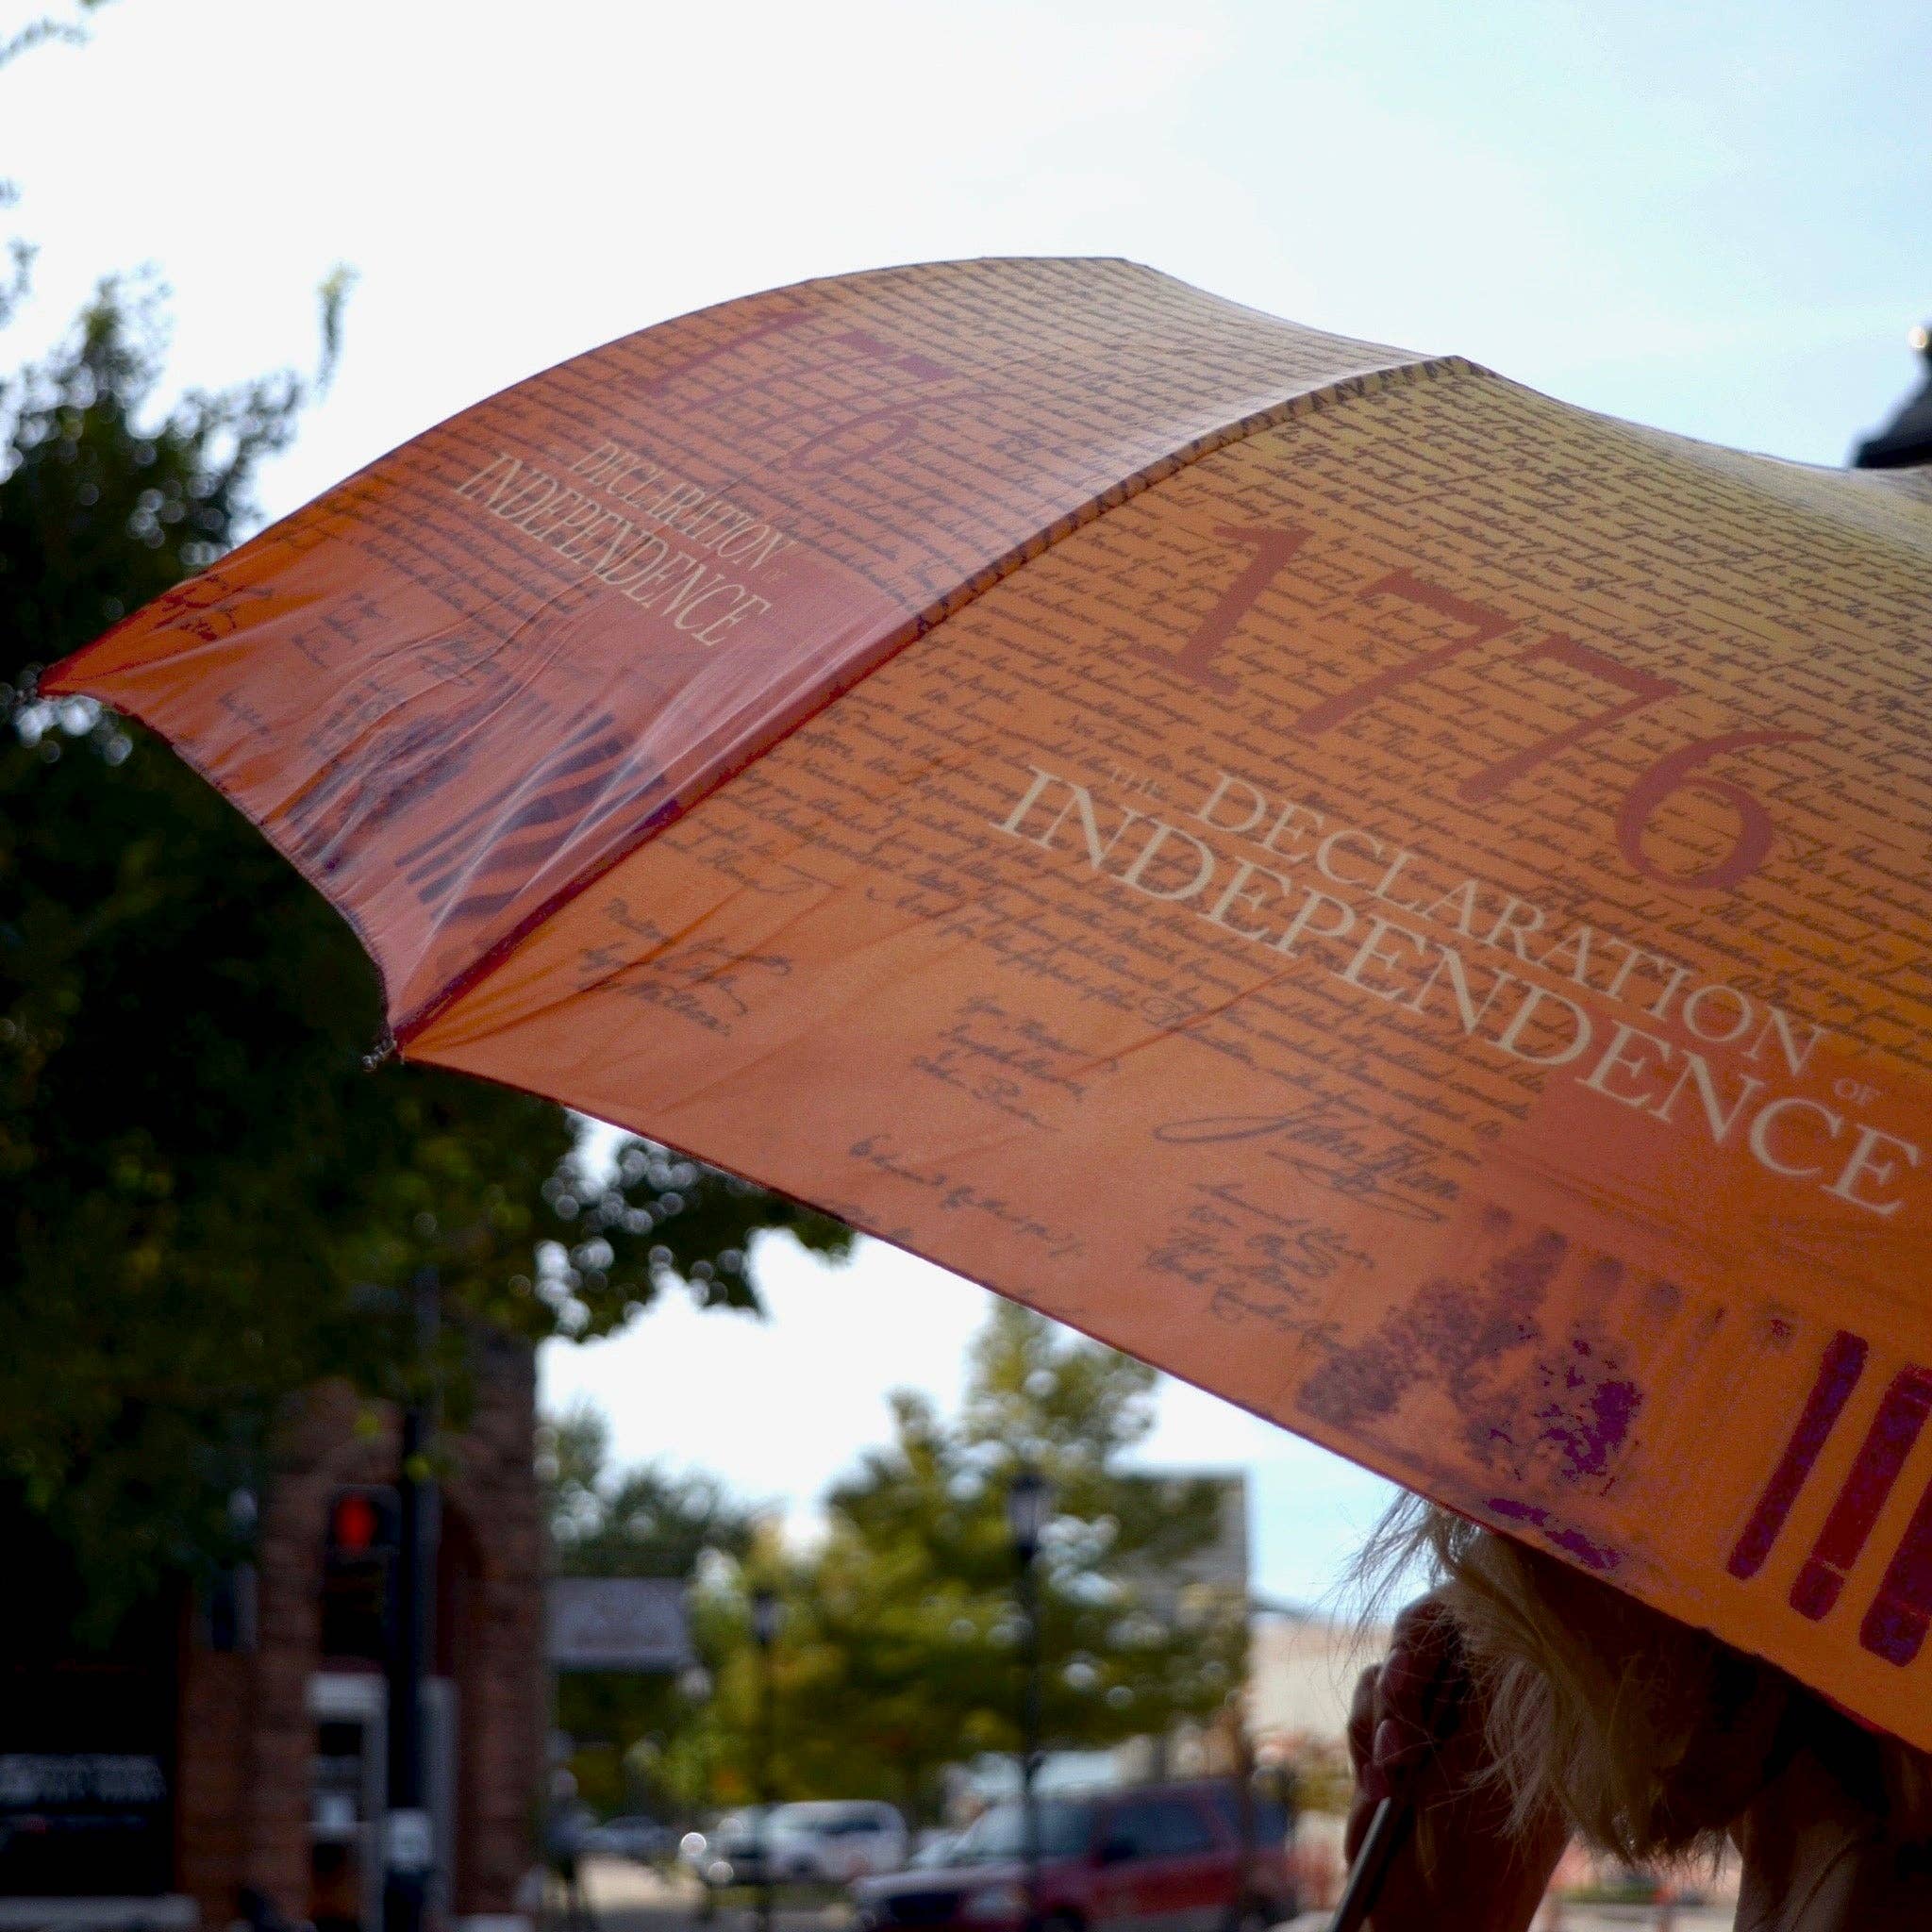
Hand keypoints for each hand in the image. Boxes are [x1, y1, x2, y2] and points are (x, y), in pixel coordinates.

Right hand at [1343, 1597, 1566, 1930]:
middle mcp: (1483, 1707)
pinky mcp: (1395, 1746)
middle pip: (1434, 1632)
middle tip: (1399, 1693)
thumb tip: (1480, 1599)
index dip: (1449, 1615)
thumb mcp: (1487, 1753)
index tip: (1426, 1642)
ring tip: (1391, 1769)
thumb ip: (1483, 1673)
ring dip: (1384, 1715)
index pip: (1490, 1619)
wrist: (1430, 1921)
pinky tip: (1378, 1786)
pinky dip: (1365, 1739)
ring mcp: (1438, 1727)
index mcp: (1529, 1704)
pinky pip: (1368, 1705)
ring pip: (1393, 1668)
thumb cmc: (1480, 1850)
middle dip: (1408, 1665)